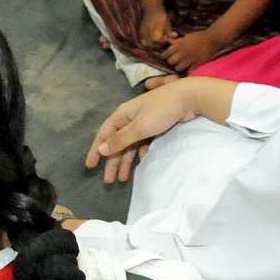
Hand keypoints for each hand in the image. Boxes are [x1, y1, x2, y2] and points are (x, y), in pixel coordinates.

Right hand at [85, 83, 202, 184]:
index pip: (104, 135)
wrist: (189, 98)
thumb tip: (101, 149)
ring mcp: (143, 123)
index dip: (96, 151)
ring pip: (129, 145)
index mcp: (122, 115)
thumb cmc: (161, 111)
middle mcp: (130, 119)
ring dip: (125, 161)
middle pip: (116, 143)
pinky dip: (140, 153)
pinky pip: (142, 143)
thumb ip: (120, 139)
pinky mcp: (155, 126)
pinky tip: (141, 163)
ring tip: (122, 179)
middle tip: (108, 181)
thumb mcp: (139, 127)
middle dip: (112, 162)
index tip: (90, 166)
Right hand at [139, 7, 174, 50]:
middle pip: (152, 44)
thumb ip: (170, 32)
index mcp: (155, 28)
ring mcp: (143, 33)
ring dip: (153, 45)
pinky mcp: (141, 33)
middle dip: (159, 44)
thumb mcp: (168, 23)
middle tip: (163, 38)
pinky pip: (143, 42)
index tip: (166, 37)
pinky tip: (152, 41)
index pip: (157, 40)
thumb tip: (175, 36)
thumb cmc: (161, 16)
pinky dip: (148, 44)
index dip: (163, 41)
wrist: (151, 9)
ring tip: (158, 40)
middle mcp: (147, 31)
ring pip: (147, 45)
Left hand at [162, 29, 225, 73]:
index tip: (165, 56)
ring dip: (178, 67)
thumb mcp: (185, 36)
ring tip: (181, 65)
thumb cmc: (198, 37)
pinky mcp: (197, 65)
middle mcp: (183, 53)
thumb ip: (176, 40)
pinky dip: (188, 70)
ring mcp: (190, 60)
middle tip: (173, 60)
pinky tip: (189, 68)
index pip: (166, 53)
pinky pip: (188, 71)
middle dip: (171, 61)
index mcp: (179, 45)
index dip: (164, 55)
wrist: (212, 40)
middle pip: (171, 62)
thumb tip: (168, 41)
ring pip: (178, 68)